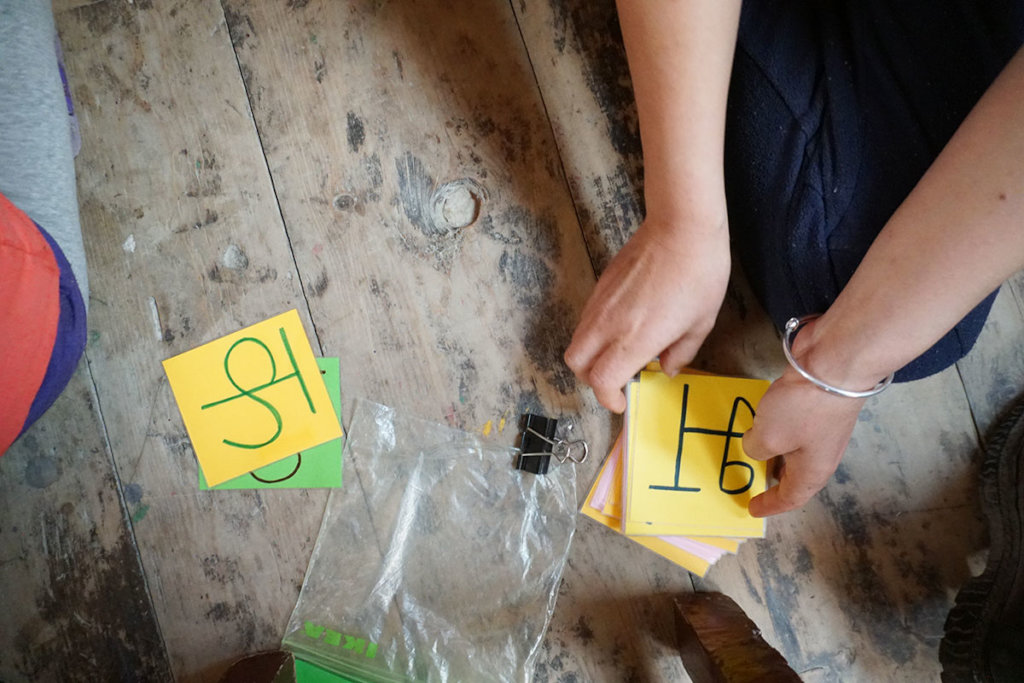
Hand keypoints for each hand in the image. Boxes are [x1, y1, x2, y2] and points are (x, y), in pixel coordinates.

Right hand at [564, 215, 729, 411]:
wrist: (682, 226)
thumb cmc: (700, 274)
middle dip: (592, 379)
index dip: (609, 398)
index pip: (601, 380)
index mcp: (635, 339)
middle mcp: (609, 323)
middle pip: (576, 364)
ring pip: (578, 340)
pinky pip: (587, 319)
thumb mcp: (701, 323)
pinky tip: (625, 325)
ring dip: (593, 356)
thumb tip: (664, 368)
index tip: (624, 400)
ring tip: (622, 353)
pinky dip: (597, 334)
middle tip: (617, 379)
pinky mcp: (600, 285)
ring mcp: (600, 302)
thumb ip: (680, 353)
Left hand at [742, 363, 864, 517]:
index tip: (751, 509)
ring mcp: (819, 427)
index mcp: (812, 471)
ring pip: (792, 448)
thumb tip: (756, 444)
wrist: (835, 364)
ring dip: (774, 452)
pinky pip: (791, 426)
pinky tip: (762, 420)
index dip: (770, 505)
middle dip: (773, 479)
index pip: (790, 497)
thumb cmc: (803, 410)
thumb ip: (756, 447)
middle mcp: (819, 453)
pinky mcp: (814, 405)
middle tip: (752, 481)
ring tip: (753, 451)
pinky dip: (776, 429)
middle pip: (794, 474)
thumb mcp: (768, 436)